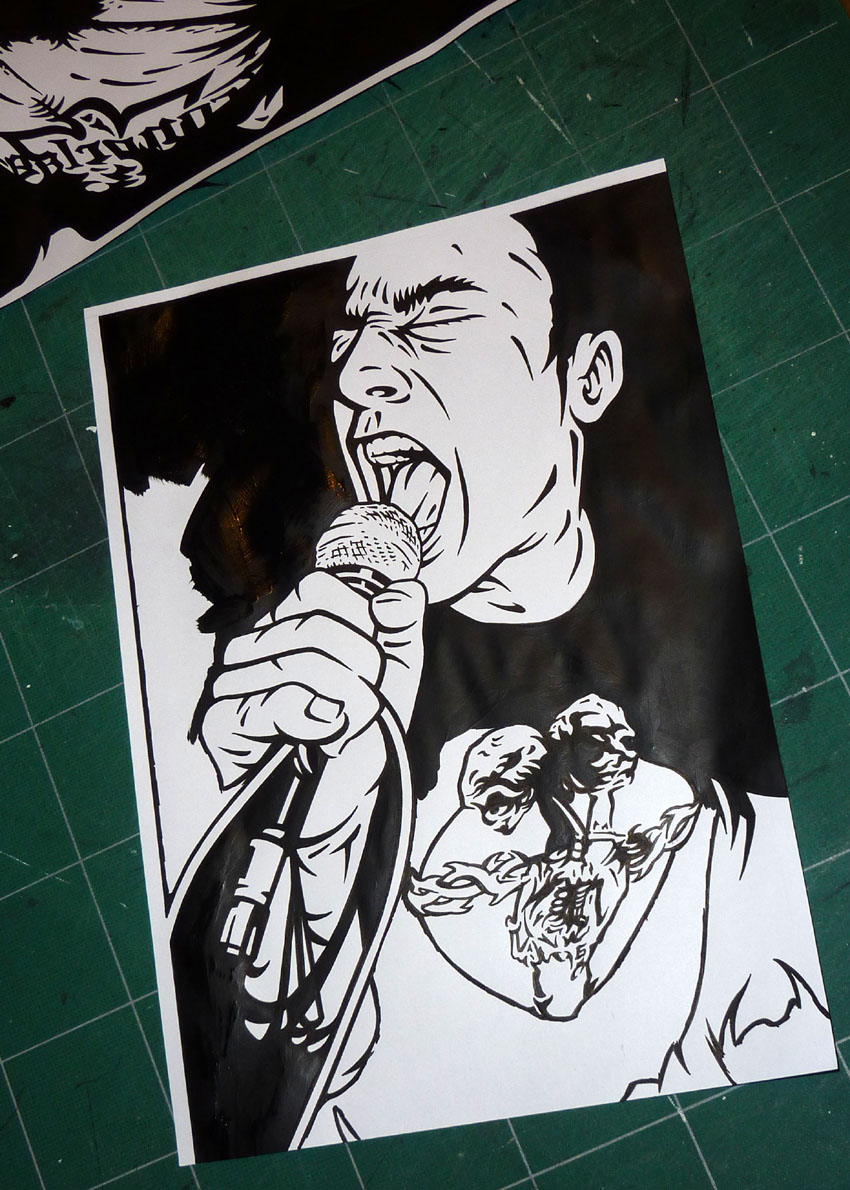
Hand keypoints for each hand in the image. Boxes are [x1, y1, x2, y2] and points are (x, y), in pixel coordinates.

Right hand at [199, 570, 425, 789]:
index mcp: (291, 624)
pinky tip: (323, 736)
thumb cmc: (356, 739)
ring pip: (300, 662)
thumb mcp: (394, 680)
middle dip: (361, 668)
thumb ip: (402, 629)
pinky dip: (315, 721)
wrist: (334, 811)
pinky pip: (276, 702)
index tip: (373, 665)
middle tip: (366, 704)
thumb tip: (405, 589)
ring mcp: (231, 681)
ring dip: (346, 700)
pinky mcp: (221, 721)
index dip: (361, 621)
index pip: (319, 587)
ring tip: (346, 727)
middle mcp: (254, 644)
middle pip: (315, 625)